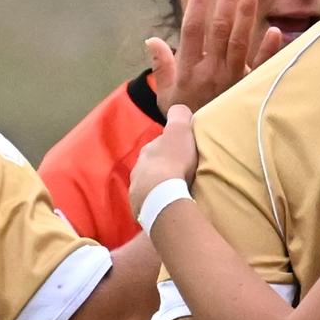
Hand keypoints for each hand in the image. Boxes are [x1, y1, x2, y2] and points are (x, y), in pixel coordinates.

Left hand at [128, 107, 199, 236]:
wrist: (161, 195)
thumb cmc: (173, 161)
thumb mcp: (180, 130)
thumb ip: (179, 115)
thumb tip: (179, 110)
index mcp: (148, 150)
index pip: (158, 146)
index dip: (170, 149)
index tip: (182, 154)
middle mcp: (138, 169)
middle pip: (152, 167)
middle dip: (163, 170)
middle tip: (179, 176)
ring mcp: (137, 191)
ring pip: (148, 187)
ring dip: (159, 188)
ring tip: (174, 194)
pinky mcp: (140, 210)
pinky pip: (150, 205)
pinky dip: (158, 204)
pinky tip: (168, 207)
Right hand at [151, 0, 271, 114]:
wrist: (205, 147)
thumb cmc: (185, 117)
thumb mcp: (166, 95)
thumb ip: (161, 67)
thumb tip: (152, 40)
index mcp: (189, 69)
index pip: (192, 30)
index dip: (198, 5)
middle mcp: (211, 71)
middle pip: (219, 30)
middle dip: (227, 1)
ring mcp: (232, 80)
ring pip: (240, 43)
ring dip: (246, 16)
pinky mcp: (248, 89)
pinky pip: (260, 68)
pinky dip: (268, 50)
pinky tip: (274, 31)